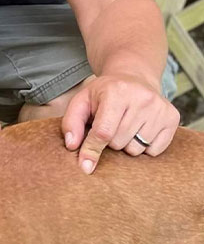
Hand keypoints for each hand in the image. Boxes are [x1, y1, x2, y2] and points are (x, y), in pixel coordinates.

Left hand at [62, 74, 179, 173]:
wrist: (134, 76)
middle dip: (109, 141)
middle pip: (119, 143)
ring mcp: (159, 108)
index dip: (92, 150)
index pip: (103, 131)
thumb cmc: (104, 93)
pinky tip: (139, 130)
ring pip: (136, 150)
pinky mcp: (172, 118)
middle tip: (110, 125)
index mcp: (116, 92)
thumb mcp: (82, 101)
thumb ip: (71, 123)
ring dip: (126, 144)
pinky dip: (144, 147)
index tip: (85, 166)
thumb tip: (72, 146)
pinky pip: (154, 151)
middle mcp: (142, 99)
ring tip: (125, 126)